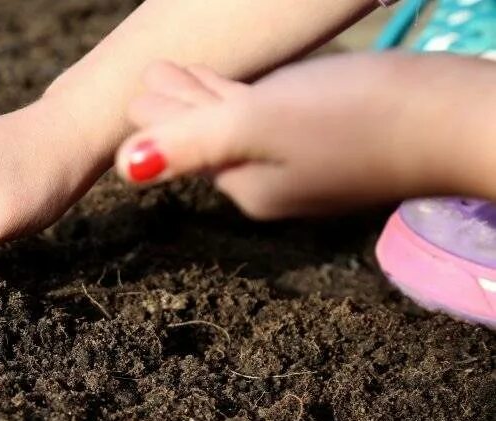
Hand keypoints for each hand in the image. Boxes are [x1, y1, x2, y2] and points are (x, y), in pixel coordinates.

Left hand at [114, 54, 486, 217]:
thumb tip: (124, 168)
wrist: (460, 122)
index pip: (187, 147)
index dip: (158, 116)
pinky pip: (280, 115)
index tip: (131, 89)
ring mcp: (308, 163)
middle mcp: (273, 183)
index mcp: (247, 187)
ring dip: (210, 96)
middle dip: (178, 108)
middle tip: (148, 76)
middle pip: (210, 138)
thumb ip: (192, 143)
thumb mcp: (260, 126)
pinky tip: (255, 80)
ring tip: (184, 70)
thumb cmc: (361, 119)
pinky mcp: (341, 139)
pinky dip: (252, 94)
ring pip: (244, 124)